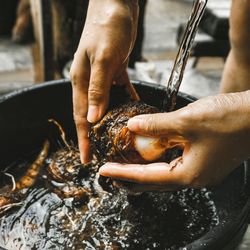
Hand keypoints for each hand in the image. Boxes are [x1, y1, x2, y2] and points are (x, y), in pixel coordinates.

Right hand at [70, 0, 138, 162]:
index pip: (81, 117)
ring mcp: (102, 77)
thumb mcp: (102, 58)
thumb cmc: (107, 27)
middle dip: (94, 136)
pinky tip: (133, 111)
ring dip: (109, 122)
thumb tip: (93, 118)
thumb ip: (97, 88)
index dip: (83, 140)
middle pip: (91, 115)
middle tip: (101, 153)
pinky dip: (125, 102)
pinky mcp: (115, 71)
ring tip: (116, 139)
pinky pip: (120, 92)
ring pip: (105, 106)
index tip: (86, 158)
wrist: (117, 5)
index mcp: (81, 81)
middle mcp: (89, 82)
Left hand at [99, 91, 249, 191]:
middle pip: (153, 180)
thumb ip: (156, 125)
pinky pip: (174, 162)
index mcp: (189, 175)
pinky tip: (149, 150)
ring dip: (143, 166)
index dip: (122, 173)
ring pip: (163, 171)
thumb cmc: (230, 120)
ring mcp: (200, 169)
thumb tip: (132, 127)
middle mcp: (194, 177)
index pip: (146, 178)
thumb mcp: (186, 120)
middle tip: (110, 169)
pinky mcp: (203, 158)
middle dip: (130, 174)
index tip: (104, 171)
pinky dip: (158, 157)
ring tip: (124, 161)